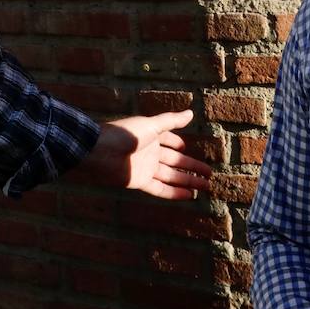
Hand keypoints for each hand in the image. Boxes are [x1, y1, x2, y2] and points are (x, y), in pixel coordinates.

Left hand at [76, 110, 211, 199]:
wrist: (99, 152)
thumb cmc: (124, 133)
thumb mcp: (151, 125)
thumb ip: (171, 121)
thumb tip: (191, 113)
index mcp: (151, 136)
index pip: (169, 141)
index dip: (178, 145)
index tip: (187, 149)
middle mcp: (150, 152)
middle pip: (175, 162)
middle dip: (192, 167)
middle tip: (209, 174)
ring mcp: (146, 168)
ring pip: (172, 176)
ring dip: (188, 181)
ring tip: (206, 186)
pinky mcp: (140, 182)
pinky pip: (161, 189)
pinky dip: (174, 193)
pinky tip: (189, 195)